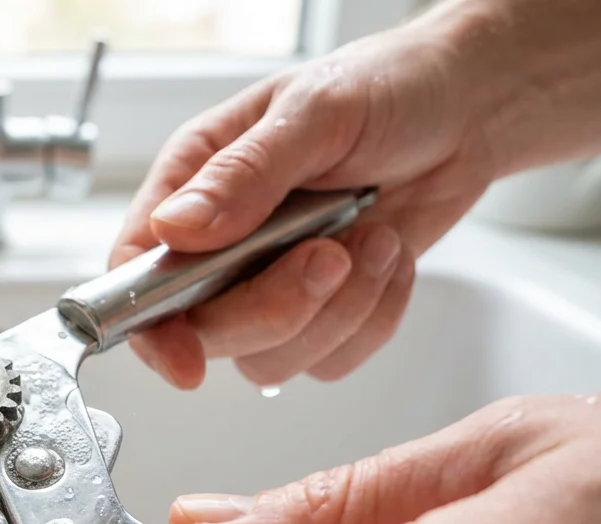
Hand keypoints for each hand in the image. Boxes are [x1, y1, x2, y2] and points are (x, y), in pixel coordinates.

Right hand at [110, 10, 498, 388]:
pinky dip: (373, 319)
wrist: (464, 109)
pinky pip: (329, 360)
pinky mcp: (322, 310)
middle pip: (206, 329)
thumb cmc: (385, 87)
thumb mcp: (314, 112)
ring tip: (374, 239)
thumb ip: (244, 174)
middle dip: (276, 308)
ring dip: (338, 311)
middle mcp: (219, 243)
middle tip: (330, 256)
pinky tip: (388, 257)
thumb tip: (175, 229)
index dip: (151, 324)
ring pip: (271, 356)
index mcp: (192, 183)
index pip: (135, 272)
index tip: (187, 359)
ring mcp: (268, 282)